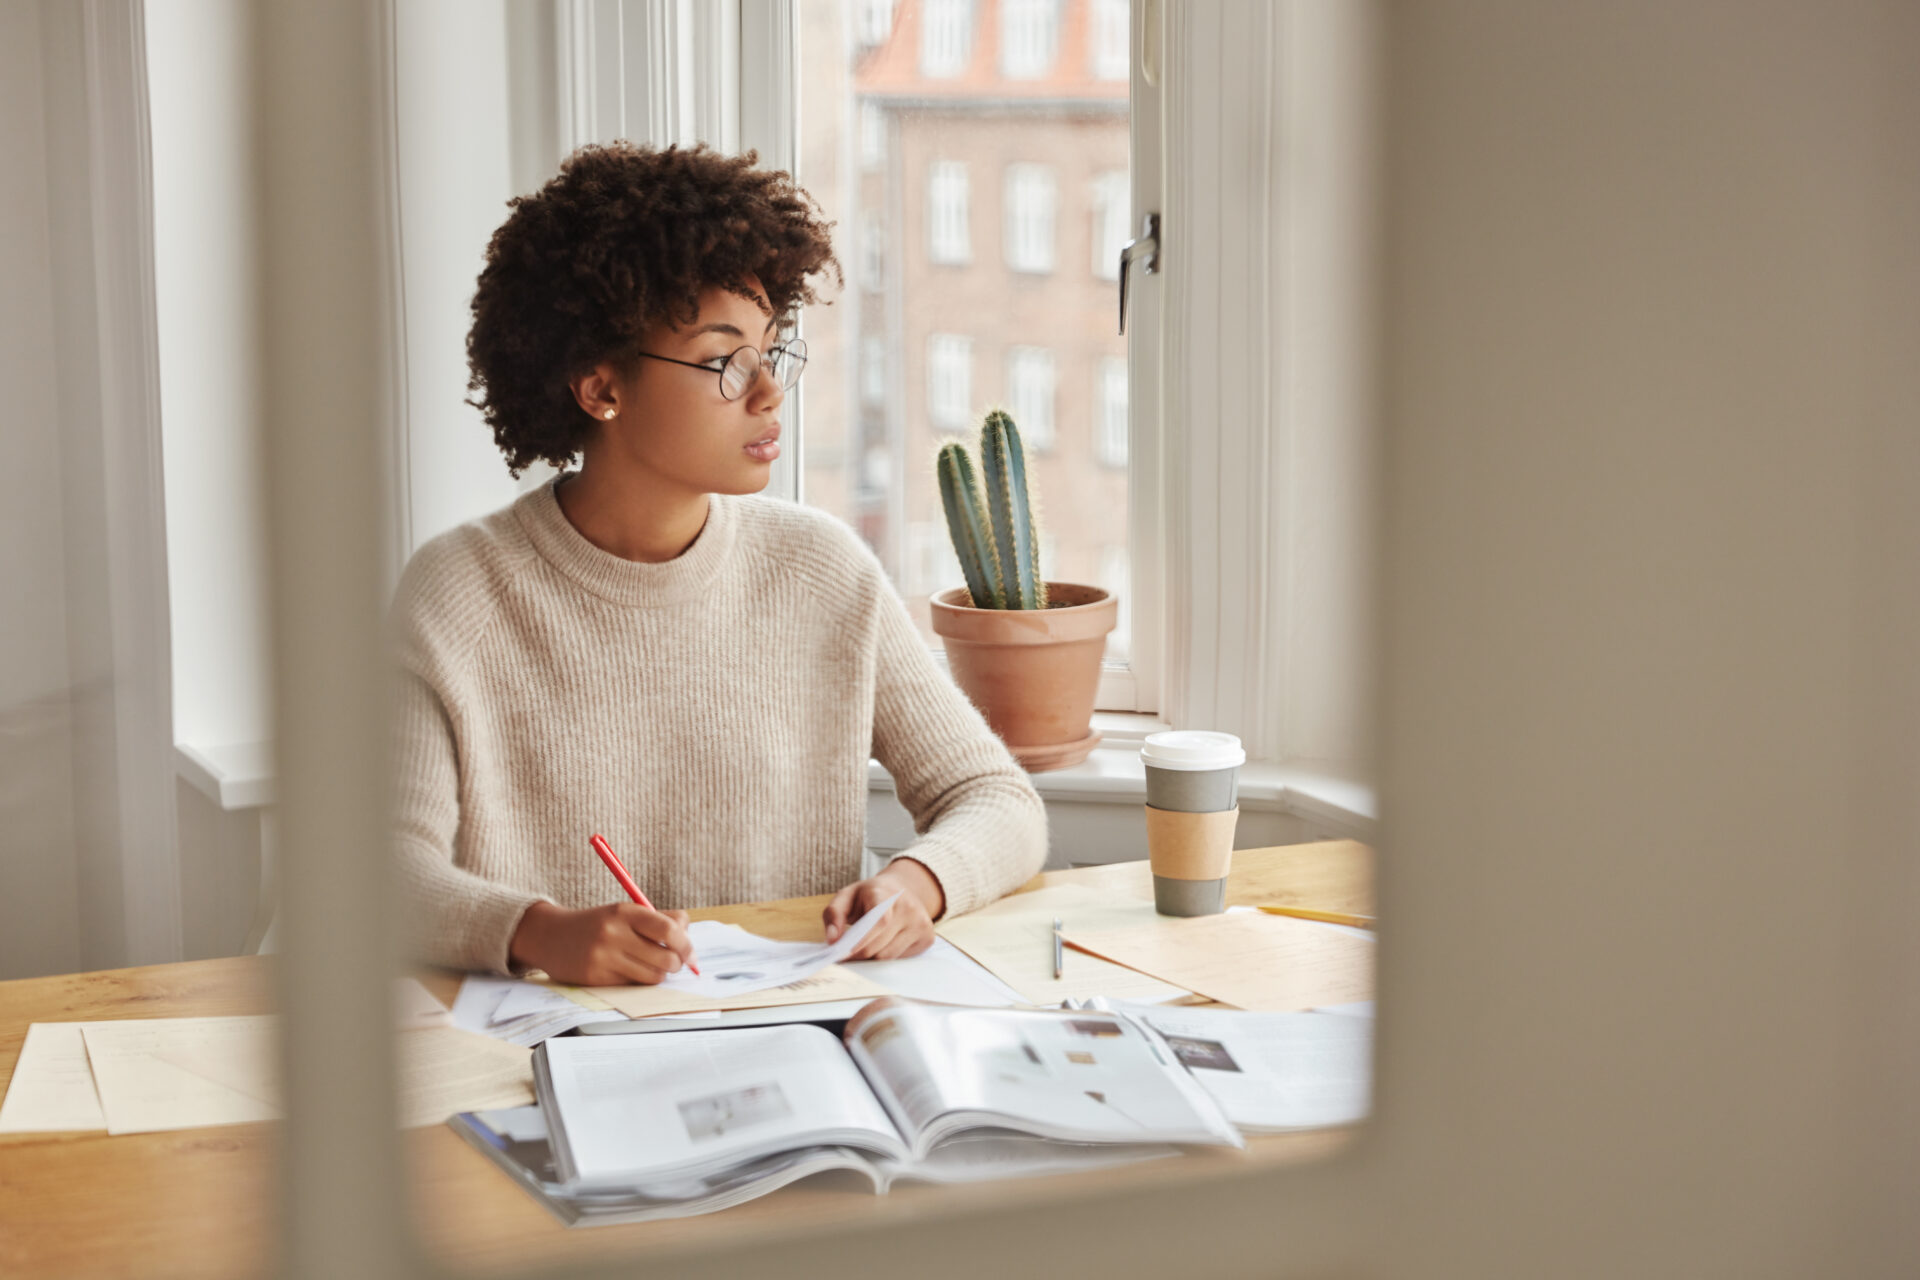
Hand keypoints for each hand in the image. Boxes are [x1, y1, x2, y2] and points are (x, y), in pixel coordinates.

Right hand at [509, 900, 696, 985]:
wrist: (550, 936)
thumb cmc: (596, 924)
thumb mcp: (624, 912)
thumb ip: (659, 919)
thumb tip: (689, 935)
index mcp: (624, 912)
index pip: (668, 929)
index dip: (686, 943)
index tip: (689, 952)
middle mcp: (613, 934)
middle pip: (666, 957)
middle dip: (676, 963)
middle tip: (673, 961)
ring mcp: (604, 958)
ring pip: (653, 976)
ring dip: (659, 974)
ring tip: (650, 965)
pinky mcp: (596, 979)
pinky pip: (633, 985)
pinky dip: (638, 981)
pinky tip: (628, 971)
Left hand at [822, 858, 944, 959]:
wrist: (903, 888)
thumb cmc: (870, 895)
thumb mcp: (847, 895)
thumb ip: (834, 914)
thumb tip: (832, 940)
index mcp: (886, 893)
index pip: (879, 921)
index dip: (862, 941)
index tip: (844, 953)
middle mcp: (908, 907)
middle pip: (879, 946)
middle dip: (859, 954)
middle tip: (846, 956)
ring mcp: (921, 923)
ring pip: (889, 956)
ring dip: (872, 958)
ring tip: (864, 949)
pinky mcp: (928, 938)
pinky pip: (901, 959)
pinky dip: (887, 957)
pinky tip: (884, 944)